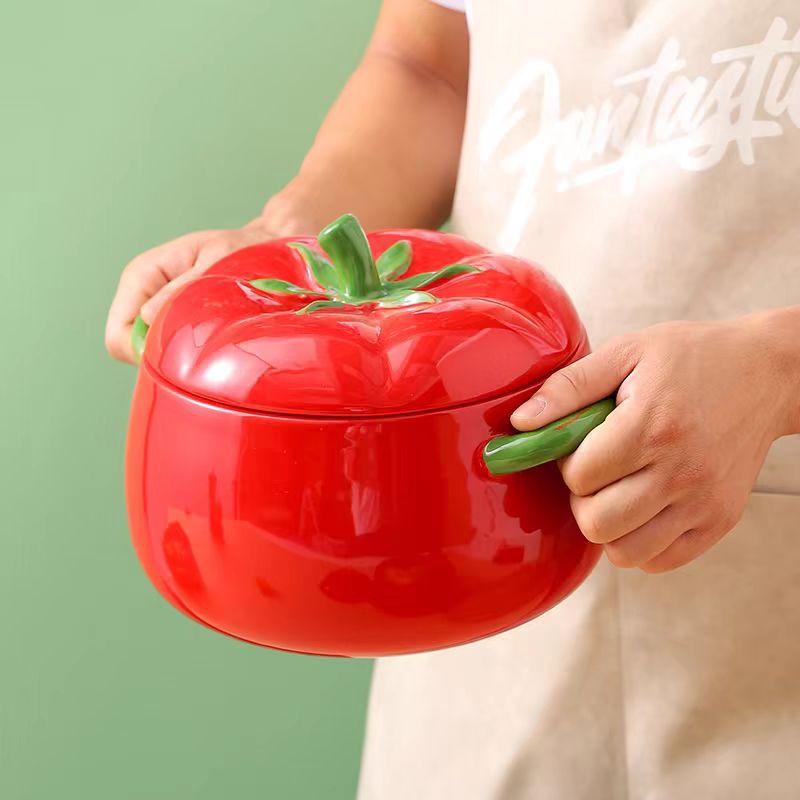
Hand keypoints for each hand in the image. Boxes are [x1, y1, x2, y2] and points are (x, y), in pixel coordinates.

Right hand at [105, 218, 277, 362]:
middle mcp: (143, 294)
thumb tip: (148, 316)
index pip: (118, 335)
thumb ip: (183, 287)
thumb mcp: (216, 260)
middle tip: (203, 342)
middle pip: (129, 349)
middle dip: (159, 354)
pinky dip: (188, 350)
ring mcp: (157, 308)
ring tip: (213, 333)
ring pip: (148, 351)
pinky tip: (215, 336)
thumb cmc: (242, 250)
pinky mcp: (174, 319)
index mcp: (142, 275)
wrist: (263, 247)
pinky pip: (168, 347)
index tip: (182, 351)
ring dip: (176, 352)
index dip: (142, 352)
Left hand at [511, 314, 798, 571]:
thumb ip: (568, 388)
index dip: (567, 460)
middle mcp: (681, 472)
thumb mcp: (626, 353)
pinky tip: (642, 506)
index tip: (582, 441)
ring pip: (624, 552)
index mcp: (652, 427)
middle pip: (596, 523)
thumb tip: (520, 423)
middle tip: (596, 470)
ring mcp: (704, 503)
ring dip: (607, 525)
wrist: (768, 374)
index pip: (579, 476)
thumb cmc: (691, 358)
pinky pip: (659, 561)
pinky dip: (639, 542)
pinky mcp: (720, 522)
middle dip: (581, 498)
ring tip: (618, 489)